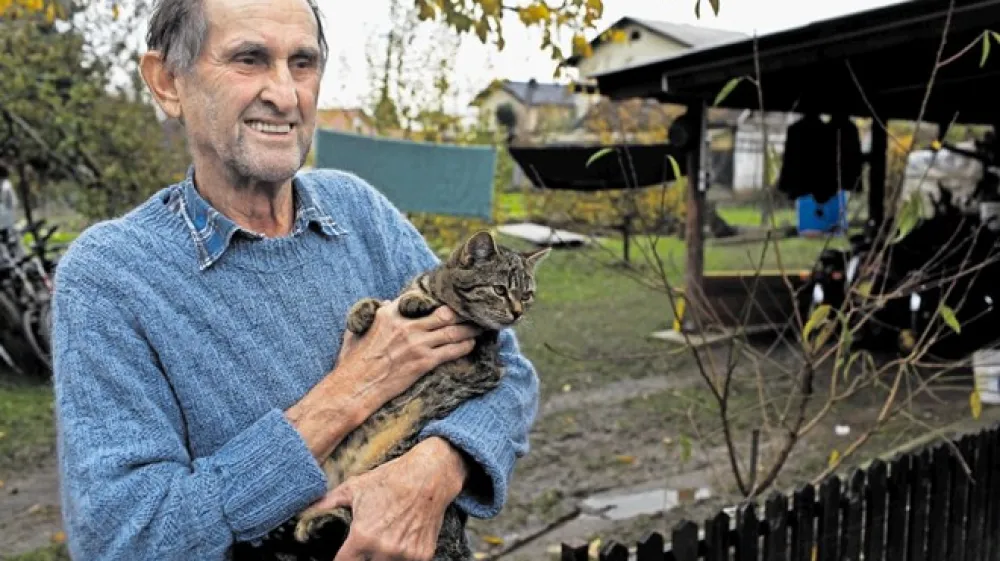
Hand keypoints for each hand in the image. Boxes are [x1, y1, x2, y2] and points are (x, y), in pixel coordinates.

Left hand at [302, 437, 467, 560]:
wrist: (430, 475)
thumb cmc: (391, 479)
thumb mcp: (354, 488)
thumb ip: (327, 503)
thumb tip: (303, 510)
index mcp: (363, 537)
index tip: (342, 556)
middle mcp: (384, 550)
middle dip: (362, 558)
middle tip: (367, 543)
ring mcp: (405, 555)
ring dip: (381, 558)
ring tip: (383, 539)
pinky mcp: (423, 556)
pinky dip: (402, 557)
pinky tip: (400, 541)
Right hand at [336, 300, 479, 414]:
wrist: (354, 388)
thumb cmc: (352, 363)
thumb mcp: (359, 331)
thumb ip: (375, 314)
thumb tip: (388, 301)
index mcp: (388, 315)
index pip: (419, 299)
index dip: (437, 299)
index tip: (449, 300)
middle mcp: (405, 326)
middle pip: (443, 313)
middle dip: (461, 312)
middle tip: (474, 312)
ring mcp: (416, 344)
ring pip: (452, 331)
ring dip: (469, 329)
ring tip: (481, 327)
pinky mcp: (423, 362)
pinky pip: (451, 351)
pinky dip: (464, 346)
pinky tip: (471, 345)